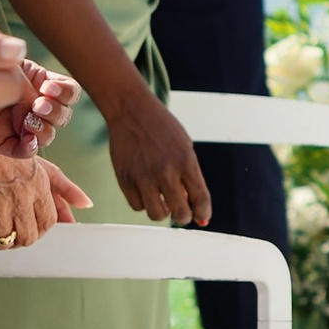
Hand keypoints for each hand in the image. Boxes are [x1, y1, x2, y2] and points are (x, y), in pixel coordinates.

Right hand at [0, 145, 90, 249]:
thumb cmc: (2, 154)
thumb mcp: (39, 166)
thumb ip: (65, 188)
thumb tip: (87, 205)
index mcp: (38, 186)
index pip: (49, 222)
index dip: (40, 229)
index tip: (31, 226)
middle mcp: (20, 198)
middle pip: (28, 238)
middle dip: (20, 238)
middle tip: (12, 230)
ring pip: (4, 241)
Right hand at [106, 89, 211, 228]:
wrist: (132, 111)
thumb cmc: (162, 129)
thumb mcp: (184, 147)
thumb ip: (189, 176)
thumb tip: (193, 208)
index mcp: (186, 161)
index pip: (200, 198)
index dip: (203, 213)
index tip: (202, 217)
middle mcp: (165, 170)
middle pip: (180, 213)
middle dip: (184, 217)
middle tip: (182, 211)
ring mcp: (143, 176)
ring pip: (157, 215)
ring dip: (162, 211)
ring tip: (162, 199)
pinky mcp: (124, 178)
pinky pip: (137, 206)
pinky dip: (143, 203)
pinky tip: (145, 191)